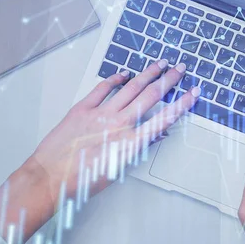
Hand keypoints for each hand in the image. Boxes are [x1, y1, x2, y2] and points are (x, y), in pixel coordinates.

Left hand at [0, 60, 197, 243]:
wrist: (51, 178)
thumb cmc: (84, 179)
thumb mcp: (118, 168)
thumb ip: (138, 147)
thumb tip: (156, 134)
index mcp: (131, 143)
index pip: (164, 118)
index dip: (182, 104)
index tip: (193, 93)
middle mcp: (119, 124)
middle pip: (151, 96)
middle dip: (169, 80)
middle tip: (180, 69)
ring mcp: (100, 114)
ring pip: (131, 87)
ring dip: (148, 74)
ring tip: (160, 64)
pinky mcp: (82, 109)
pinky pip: (103, 88)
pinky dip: (115, 78)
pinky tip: (124, 73)